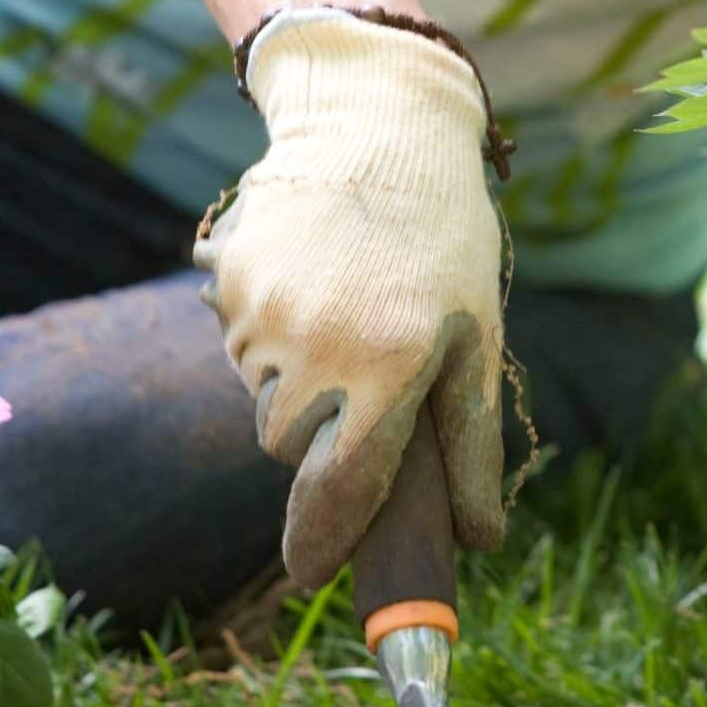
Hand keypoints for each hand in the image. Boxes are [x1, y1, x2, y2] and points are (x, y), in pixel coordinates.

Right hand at [194, 9, 505, 587]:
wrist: (377, 129)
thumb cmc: (446, 244)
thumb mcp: (478, 343)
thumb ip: (473, 448)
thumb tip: (480, 541)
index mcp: (388, 366)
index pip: (341, 486)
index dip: (324, 540)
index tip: (310, 577)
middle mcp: (314, 346)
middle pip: (293, 448)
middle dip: (326, 441)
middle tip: (369, 385)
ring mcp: (259, 311)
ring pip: (264, 400)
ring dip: (300, 387)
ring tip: (348, 319)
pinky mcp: (226, 281)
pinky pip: (241, 344)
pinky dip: (273, 337)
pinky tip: (314, 287)